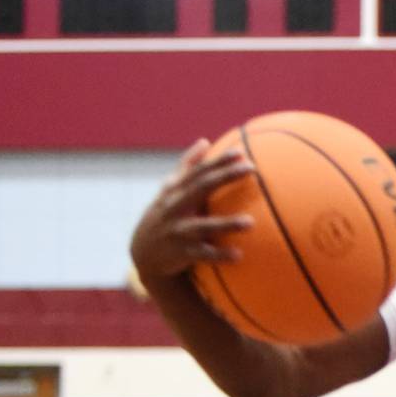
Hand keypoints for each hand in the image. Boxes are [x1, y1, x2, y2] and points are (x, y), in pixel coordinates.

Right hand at [129, 139, 254, 285]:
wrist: (144, 253)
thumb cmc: (164, 214)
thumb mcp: (170, 190)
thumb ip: (187, 167)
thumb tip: (205, 141)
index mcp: (176, 190)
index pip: (199, 171)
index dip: (218, 160)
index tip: (240, 152)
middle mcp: (175, 207)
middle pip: (202, 187)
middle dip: (225, 176)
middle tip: (251, 168)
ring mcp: (178, 230)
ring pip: (203, 226)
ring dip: (227, 224)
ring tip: (251, 222)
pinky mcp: (181, 253)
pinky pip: (203, 254)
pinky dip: (219, 255)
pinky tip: (239, 255)